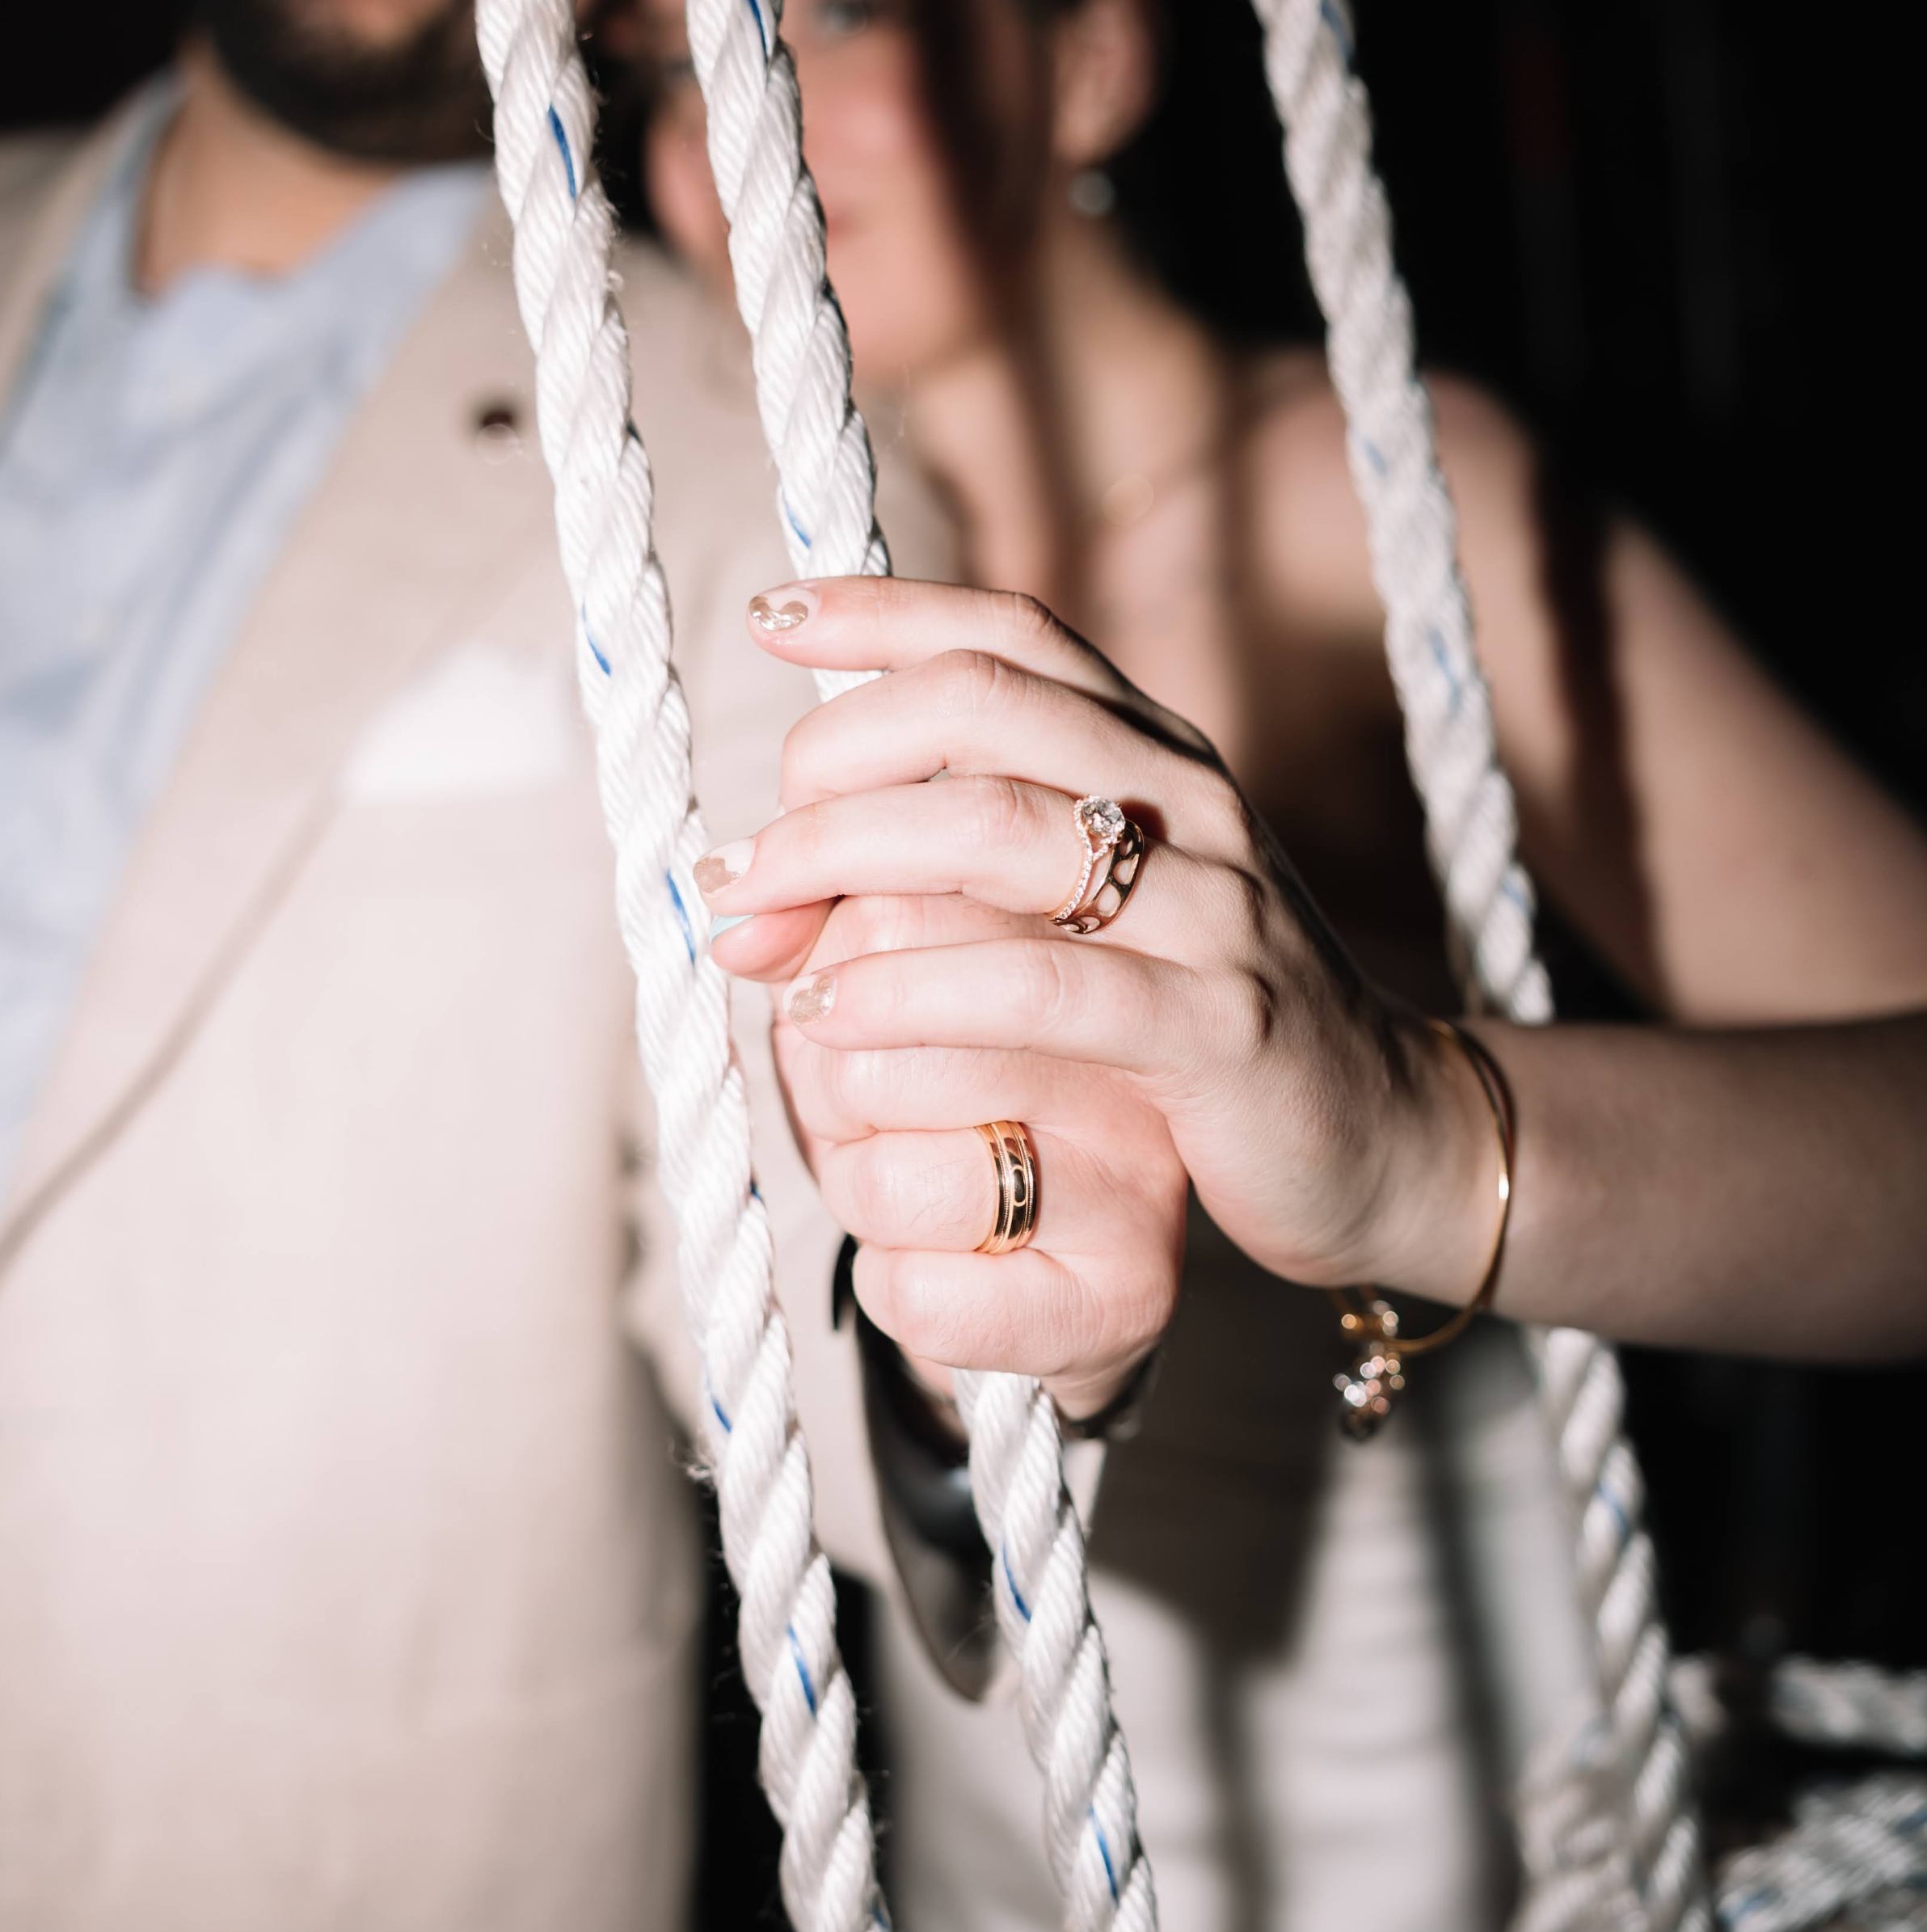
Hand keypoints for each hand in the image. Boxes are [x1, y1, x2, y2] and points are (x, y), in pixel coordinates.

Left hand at [700, 579, 1501, 1397]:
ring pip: (998, 831)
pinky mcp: (1219, 1024)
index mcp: (1155, 754)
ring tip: (753, 920)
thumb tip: (770, 886)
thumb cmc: (1195, 1020)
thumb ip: (948, 886)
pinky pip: (1039, 985)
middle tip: (741, 853)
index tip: (770, 619)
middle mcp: (1187, 800)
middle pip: (982, 706)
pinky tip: (831, 1015)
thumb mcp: (1082, 924)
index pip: (1012, 635)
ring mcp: (1214, 905)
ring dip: (845, 861)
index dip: (884, 611)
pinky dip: (913, 990)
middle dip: (831, 760)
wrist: (1375, 1134)